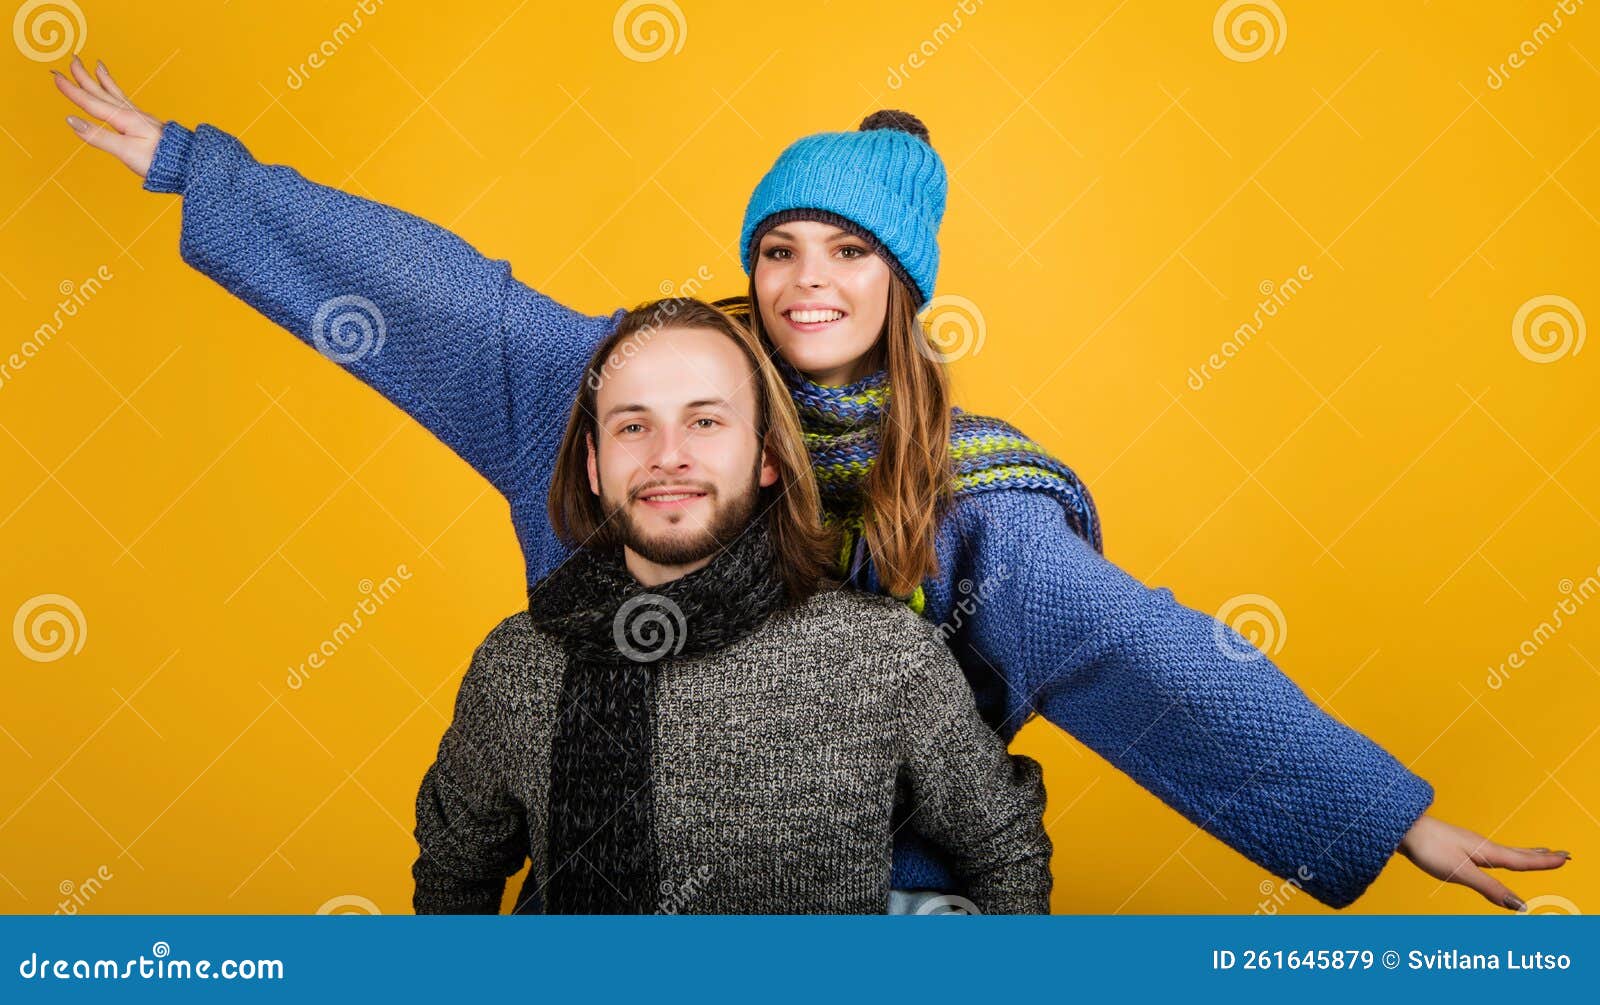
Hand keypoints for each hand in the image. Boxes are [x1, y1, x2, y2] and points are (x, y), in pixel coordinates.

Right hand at [51, 54, 164, 177]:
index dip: (72, 91)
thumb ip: (98, 136)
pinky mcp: (146, 124)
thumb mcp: (125, 151)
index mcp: (124, 119)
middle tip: (73, 60)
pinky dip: (116, 93)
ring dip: (102, 81)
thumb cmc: (159, 161)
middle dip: (85, 77)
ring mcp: (140, 118)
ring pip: (115, 95)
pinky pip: (126, 102)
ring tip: (96, 66)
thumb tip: (71, 121)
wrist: (188, 165)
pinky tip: (116, 94)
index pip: (92, 102)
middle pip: (103, 92)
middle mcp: (131, 114)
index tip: (56, 77)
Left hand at [1397, 813, 1570, 910]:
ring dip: (1525, 853)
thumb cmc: (1429, 848)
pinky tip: (1496, 855)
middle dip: (1540, 856)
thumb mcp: (1461, 872)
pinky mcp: (1456, 843)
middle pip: (1517, 853)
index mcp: (1487, 852)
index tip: (1565, 858)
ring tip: (1538, 852)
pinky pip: (1489, 850)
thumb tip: (1519, 905)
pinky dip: (1504, 853)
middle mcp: (1482, 845)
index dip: (1543, 862)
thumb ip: (1490, 889)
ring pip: (1504, 850)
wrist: (1401, 827)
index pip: (1522, 860)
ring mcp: (1469, 843)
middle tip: (1562, 854)